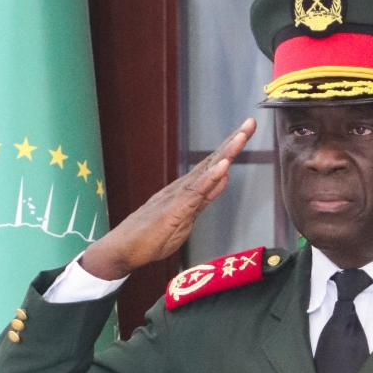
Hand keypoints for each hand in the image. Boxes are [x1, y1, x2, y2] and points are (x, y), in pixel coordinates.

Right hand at [80, 119, 255, 279]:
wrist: (122, 249)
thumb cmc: (150, 237)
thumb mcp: (187, 217)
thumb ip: (205, 197)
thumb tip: (223, 177)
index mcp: (187, 189)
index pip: (213, 165)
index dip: (230, 148)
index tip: (245, 132)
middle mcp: (183, 187)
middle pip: (212, 161)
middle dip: (232, 142)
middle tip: (250, 123)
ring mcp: (178, 196)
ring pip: (206, 171)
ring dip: (225, 153)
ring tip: (241, 137)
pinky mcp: (174, 209)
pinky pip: (195, 192)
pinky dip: (210, 178)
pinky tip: (223, 166)